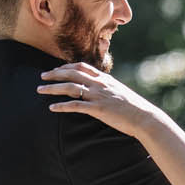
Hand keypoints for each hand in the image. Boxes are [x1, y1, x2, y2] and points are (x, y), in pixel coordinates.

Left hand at [38, 63, 162, 138]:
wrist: (144, 117)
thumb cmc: (133, 108)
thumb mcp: (119, 92)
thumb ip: (107, 88)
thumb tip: (99, 89)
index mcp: (105, 79)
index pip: (81, 66)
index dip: (66, 67)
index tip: (56, 69)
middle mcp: (100, 84)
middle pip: (72, 74)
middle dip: (54, 74)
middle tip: (41, 76)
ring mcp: (98, 96)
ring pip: (70, 88)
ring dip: (53, 88)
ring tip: (40, 90)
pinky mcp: (98, 109)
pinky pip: (75, 106)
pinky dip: (61, 106)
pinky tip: (51, 108)